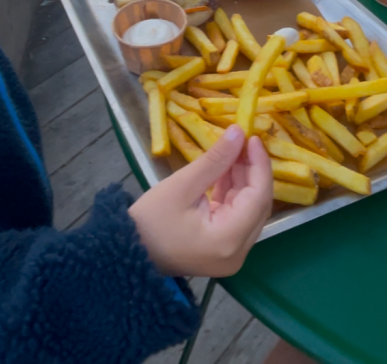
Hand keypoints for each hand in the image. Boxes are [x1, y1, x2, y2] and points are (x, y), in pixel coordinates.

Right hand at [130, 125, 272, 276]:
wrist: (126, 251)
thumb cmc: (150, 220)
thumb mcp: (182, 185)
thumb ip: (215, 160)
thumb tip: (238, 133)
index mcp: (229, 239)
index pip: (259, 197)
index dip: (259, 165)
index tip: (252, 137)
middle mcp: (238, 252)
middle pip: (257, 205)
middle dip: (252, 171)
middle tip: (243, 141)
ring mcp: (231, 254)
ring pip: (248, 210)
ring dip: (243, 181)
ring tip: (233, 151)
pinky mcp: (222, 250)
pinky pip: (236, 218)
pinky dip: (233, 194)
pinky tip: (226, 171)